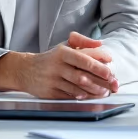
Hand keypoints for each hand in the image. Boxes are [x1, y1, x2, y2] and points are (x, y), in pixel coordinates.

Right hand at [0, 32, 118, 98]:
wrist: (25, 70)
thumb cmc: (50, 58)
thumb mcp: (65, 46)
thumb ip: (83, 42)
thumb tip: (100, 43)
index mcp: (62, 52)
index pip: (84, 59)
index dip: (99, 65)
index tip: (110, 70)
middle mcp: (57, 66)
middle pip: (83, 75)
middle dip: (100, 81)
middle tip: (112, 84)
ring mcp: (53, 80)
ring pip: (77, 87)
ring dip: (93, 91)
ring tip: (104, 91)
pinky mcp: (50, 93)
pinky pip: (69, 96)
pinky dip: (81, 96)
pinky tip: (89, 96)